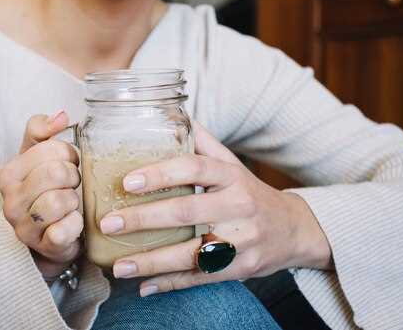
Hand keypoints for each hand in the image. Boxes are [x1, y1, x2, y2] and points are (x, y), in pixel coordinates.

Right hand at [0, 111, 82, 280]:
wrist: (45, 239)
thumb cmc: (44, 191)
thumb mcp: (37, 158)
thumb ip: (42, 131)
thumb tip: (61, 115)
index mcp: (9, 173)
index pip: (51, 148)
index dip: (69, 154)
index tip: (69, 164)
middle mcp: (10, 199)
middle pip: (57, 172)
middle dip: (73, 177)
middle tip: (71, 185)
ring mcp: (24, 226)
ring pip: (61, 200)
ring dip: (74, 201)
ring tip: (71, 204)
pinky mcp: (42, 246)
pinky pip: (65, 230)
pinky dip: (75, 225)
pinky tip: (73, 223)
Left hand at [99, 123, 331, 296]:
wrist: (293, 229)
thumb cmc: (249, 192)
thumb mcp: (232, 164)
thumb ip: (202, 143)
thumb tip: (170, 115)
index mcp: (232, 176)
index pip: (194, 168)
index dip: (160, 174)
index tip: (127, 182)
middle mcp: (238, 206)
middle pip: (186, 212)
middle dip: (143, 219)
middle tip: (108, 223)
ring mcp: (241, 240)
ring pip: (190, 252)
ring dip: (150, 261)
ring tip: (117, 265)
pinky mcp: (241, 268)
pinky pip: (200, 278)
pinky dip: (170, 284)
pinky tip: (143, 286)